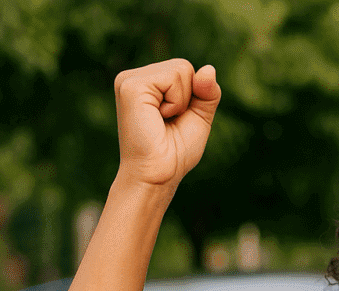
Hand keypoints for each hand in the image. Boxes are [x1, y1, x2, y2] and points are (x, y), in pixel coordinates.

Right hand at [114, 59, 220, 187]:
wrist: (159, 174)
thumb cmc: (175, 152)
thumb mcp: (199, 117)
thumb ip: (207, 91)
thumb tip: (209, 68)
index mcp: (147, 83)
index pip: (185, 70)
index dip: (194, 96)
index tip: (175, 119)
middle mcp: (134, 77)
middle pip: (184, 67)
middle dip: (188, 97)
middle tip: (168, 121)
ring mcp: (129, 79)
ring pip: (181, 69)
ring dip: (182, 101)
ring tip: (162, 120)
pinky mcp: (130, 85)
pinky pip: (173, 77)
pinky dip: (176, 102)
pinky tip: (159, 117)